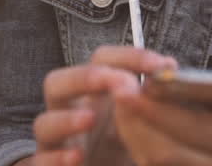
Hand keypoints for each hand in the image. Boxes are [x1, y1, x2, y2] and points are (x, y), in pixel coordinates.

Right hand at [29, 45, 177, 165]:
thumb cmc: (124, 147)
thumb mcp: (143, 123)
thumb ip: (149, 102)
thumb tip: (170, 73)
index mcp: (94, 94)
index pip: (101, 60)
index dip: (129, 56)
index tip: (163, 65)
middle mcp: (71, 112)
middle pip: (58, 82)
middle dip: (86, 77)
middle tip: (120, 82)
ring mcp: (57, 142)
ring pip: (44, 123)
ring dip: (66, 119)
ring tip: (90, 120)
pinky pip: (41, 160)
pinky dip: (56, 158)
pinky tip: (77, 158)